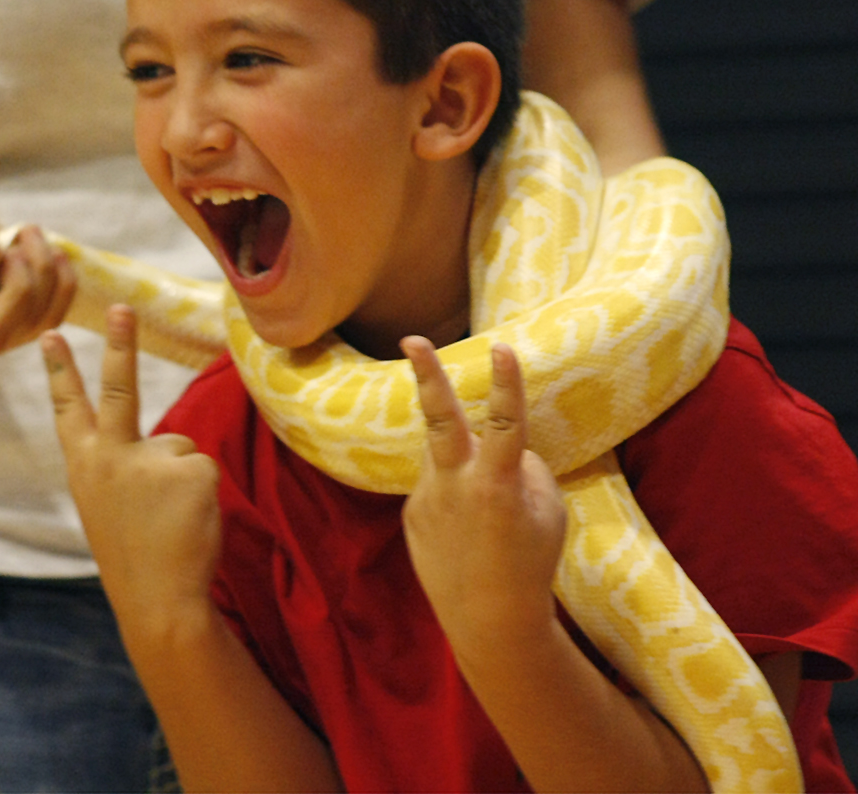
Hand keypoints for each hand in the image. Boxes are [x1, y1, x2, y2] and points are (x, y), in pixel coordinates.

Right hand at [43, 305, 220, 628]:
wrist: (159, 602)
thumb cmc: (136, 552)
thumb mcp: (110, 504)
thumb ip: (127, 465)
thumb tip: (171, 445)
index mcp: (86, 466)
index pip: (69, 409)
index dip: (61, 370)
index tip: (51, 333)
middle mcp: (111, 456)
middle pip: (120, 388)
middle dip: (119, 344)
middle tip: (124, 308)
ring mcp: (151, 461)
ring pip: (180, 446)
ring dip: (182, 477)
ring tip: (168, 519)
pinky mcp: (191, 468)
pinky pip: (202, 465)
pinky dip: (202, 491)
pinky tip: (187, 520)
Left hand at [400, 336, 565, 658]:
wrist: (488, 621)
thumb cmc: (531, 561)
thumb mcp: (548, 510)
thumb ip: (524, 464)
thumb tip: (501, 441)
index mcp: (498, 485)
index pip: (507, 423)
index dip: (507, 383)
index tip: (502, 347)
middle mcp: (456, 485)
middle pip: (440, 420)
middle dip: (427, 375)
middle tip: (411, 338)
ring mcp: (427, 497)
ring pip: (443, 454)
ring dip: (461, 462)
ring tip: (482, 515)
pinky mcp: (410, 511)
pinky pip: (436, 484)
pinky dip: (454, 494)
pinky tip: (466, 532)